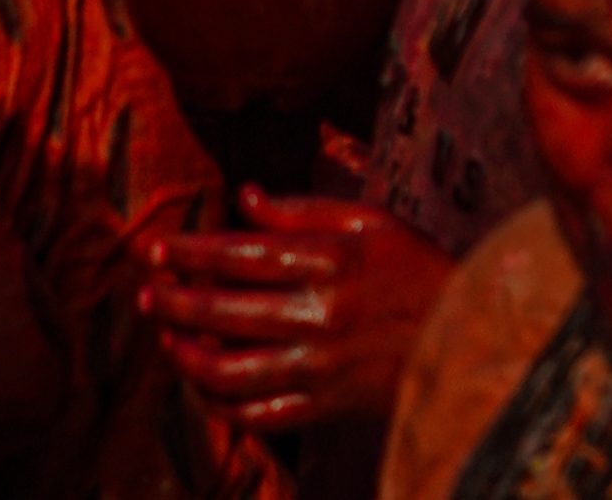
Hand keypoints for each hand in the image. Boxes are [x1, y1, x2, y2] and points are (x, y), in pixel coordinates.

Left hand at [140, 188, 456, 431]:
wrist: (465, 334)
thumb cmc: (414, 267)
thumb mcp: (368, 221)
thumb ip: (302, 210)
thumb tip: (245, 196)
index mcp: (330, 261)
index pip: (241, 255)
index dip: (192, 252)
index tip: (158, 249)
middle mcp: (318, 315)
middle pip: (224, 311)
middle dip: (175, 301)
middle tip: (146, 292)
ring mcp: (317, 368)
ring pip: (229, 370)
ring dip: (186, 355)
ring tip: (165, 339)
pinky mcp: (321, 408)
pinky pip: (254, 414)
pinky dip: (219, 403)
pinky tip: (202, 384)